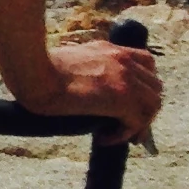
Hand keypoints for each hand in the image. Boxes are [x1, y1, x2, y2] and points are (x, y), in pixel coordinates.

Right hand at [11, 36, 163, 141]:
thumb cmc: (35, 68)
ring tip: (117, 134)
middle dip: (144, 107)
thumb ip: (81, 67)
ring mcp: (125, 79)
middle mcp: (123, 61)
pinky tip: (103, 139)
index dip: (143, 84)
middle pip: (155, 86)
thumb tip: (76, 84)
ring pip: (153, 105)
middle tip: (125, 123)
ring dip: (138, 122)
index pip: (146, 62)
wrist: (34, 73)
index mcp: (109, 50)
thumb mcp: (66, 59)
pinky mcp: (122, 99)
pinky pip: (137, 122)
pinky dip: (124, 134)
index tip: (131, 100)